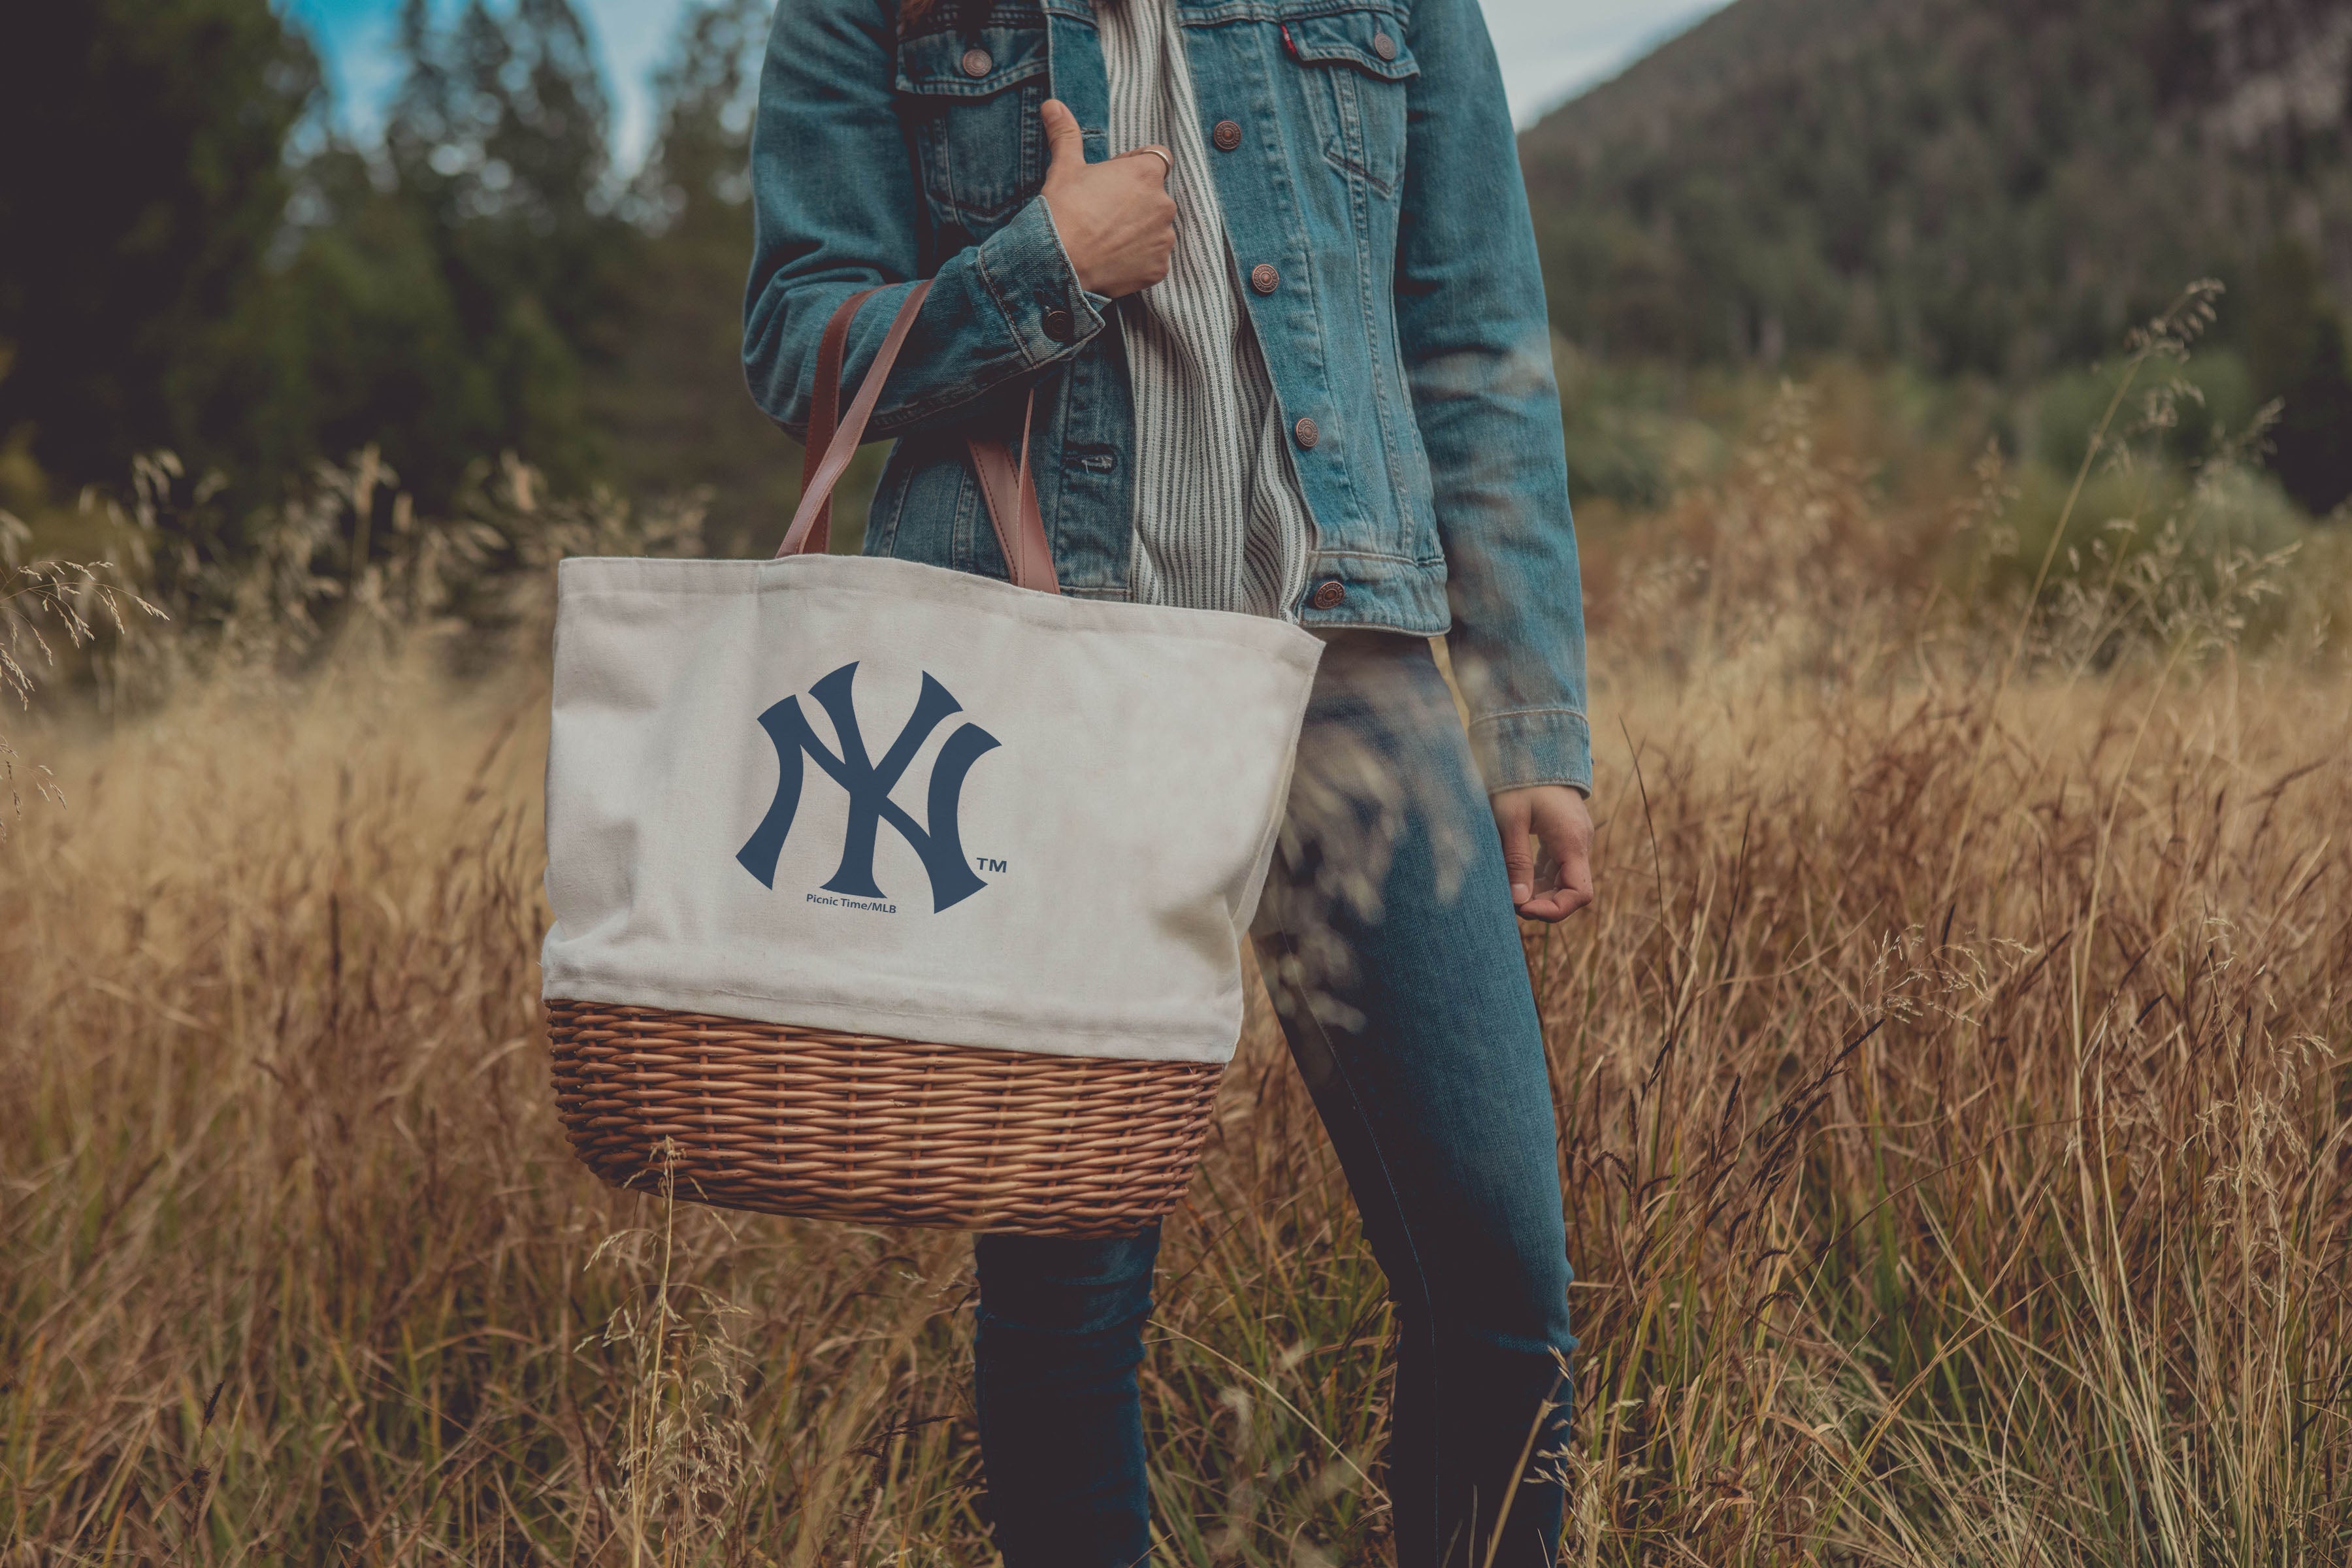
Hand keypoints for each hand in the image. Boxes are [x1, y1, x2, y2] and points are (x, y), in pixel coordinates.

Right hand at [1039, 98, 1175, 297]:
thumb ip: (1066, 133)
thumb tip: (1052, 104)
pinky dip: (1138, 259)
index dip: (1134, 167)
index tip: (1111, 180)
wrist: (1057, 263)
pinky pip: (1153, 259)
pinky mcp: (1159, 269)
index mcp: (1147, 173)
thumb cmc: (1062, 210)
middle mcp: (1164, 204)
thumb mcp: (1064, 167)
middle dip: (1135, 202)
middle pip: (1155, 197)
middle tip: (1102, 213)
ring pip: (1155, 229)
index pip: (1157, 159)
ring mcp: (1164, 239)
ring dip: (1138, 231)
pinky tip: (1112, 259)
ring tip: (1106, 239)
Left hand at [1491, 785, 1593, 922]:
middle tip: (1509, 903)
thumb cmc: (1519, 779)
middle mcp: (1579, 842)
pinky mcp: (1563, 834)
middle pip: (1571, 890)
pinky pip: (1555, 866)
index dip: (1554, 910)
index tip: (1523, 909)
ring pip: (1562, 879)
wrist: (1533, 746)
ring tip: (1508, 891)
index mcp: (1571, 841)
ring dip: (1538, 891)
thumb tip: (1518, 901)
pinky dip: (1537, 877)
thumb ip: (1516, 860)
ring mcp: (1573, 838)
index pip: (1579, 893)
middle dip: (1542, 903)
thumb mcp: (1511, 819)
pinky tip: (1515, 877)